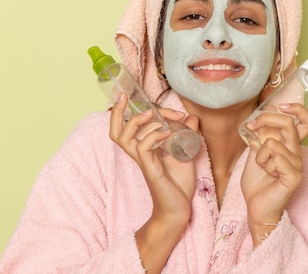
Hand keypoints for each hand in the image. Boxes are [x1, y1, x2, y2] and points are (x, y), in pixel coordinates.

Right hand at [109, 93, 197, 224]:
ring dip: (137, 121)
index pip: (129, 126)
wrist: (178, 210)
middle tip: (127, 97)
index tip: (163, 107)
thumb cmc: (178, 184)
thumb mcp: (185, 153)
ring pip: (124, 138)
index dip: (138, 111)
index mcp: (144, 148)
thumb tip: (191, 117)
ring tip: (153, 114)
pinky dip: (153, 136)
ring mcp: (143, 161)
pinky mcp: (150, 170)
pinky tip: (166, 133)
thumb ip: (187, 135)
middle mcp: (139, 153)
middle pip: (116, 131)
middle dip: (117, 112)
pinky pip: (143, 148)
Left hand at [240, 104, 307, 245]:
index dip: (298, 109)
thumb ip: (262, 134)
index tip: (282, 105)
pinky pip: (276, 157)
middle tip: (251, 127)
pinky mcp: (295, 176)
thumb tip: (266, 111)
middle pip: (288, 123)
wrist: (256, 206)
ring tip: (263, 167)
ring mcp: (298, 164)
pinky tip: (269, 175)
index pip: (307, 121)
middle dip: (265, 120)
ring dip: (259, 154)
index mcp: (291, 145)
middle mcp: (298, 152)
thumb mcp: (256, 151)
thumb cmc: (258, 181)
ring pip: (273, 142)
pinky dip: (264, 163)